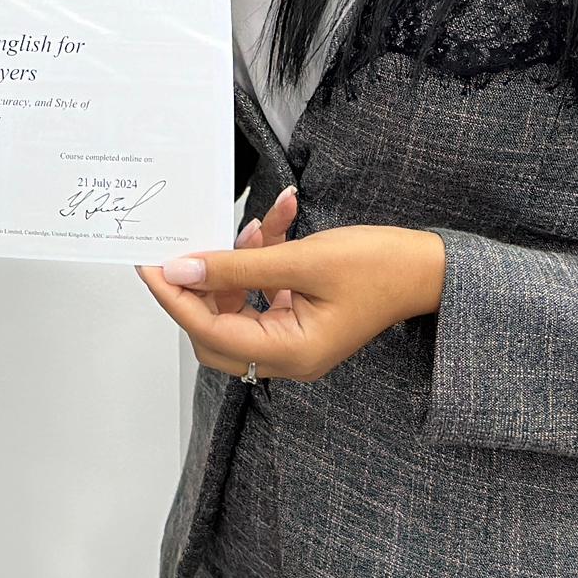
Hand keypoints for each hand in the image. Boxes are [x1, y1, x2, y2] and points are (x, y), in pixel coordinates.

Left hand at [139, 195, 443, 384]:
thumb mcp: (303, 260)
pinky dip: (261, 259)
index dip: (175, 297)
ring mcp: (295, 339)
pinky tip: (275, 222)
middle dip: (201, 284)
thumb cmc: (380, 266)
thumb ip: (238, 268)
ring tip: (258, 224)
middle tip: (187, 245)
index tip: (148, 264)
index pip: (208, 332)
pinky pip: (264, 292)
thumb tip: (182, 271)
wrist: (430, 267)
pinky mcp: (302, 318)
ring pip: (238, 306)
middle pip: (215, 329)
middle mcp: (289, 356)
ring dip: (237, 263)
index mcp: (290, 353)